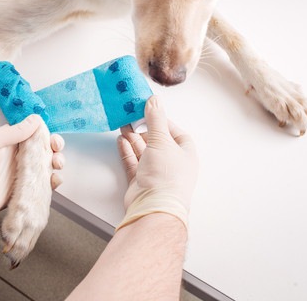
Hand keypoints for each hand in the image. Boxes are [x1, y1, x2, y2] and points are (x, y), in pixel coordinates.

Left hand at [0, 115, 64, 235]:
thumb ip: (14, 132)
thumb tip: (35, 120)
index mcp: (10, 143)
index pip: (35, 137)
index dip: (48, 137)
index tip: (53, 140)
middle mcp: (16, 160)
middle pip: (44, 153)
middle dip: (55, 152)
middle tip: (56, 153)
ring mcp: (19, 178)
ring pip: (45, 171)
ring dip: (55, 167)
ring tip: (56, 166)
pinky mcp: (19, 195)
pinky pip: (39, 189)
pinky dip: (49, 186)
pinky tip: (53, 182)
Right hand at [116, 95, 198, 229]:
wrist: (154, 206)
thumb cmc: (166, 175)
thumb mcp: (161, 140)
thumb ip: (156, 119)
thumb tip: (154, 100)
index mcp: (185, 154)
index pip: (175, 132)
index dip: (162, 121)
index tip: (149, 111)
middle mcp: (172, 164)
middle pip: (158, 141)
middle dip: (144, 129)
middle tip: (132, 117)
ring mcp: (156, 173)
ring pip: (144, 151)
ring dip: (133, 138)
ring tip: (123, 125)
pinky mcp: (141, 181)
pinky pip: (133, 162)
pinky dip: (127, 151)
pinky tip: (121, 141)